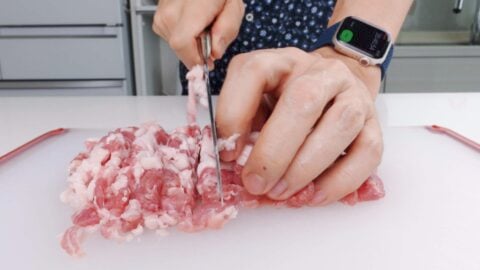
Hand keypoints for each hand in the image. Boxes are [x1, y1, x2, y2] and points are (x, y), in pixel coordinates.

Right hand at [153, 0, 244, 68]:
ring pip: (174, 45)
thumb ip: (227, 30)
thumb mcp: (234, 7)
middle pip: (179, 48)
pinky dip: (183, 36)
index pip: (181, 43)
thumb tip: (214, 52)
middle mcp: (171, 8)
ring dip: (191, 44)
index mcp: (193, 5)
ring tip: (202, 26)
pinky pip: (170, 37)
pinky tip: (193, 25)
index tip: (207, 61)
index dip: (195, 58)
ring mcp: (161, 12)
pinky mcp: (158, 16)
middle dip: (196, 52)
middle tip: (210, 38)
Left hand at [216, 47, 383, 204]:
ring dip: (305, 168)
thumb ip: (240, 115)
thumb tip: (233, 156)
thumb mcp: (255, 96)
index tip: (228, 152)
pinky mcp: (374, 125)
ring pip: (339, 126)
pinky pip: (366, 153)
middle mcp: (324, 72)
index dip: (235, 112)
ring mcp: (354, 96)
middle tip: (256, 183)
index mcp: (284, 60)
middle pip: (303, 101)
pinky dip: (339, 181)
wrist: (335, 86)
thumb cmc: (288, 95)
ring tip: (281, 192)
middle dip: (274, 151)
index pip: (255, 72)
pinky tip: (314, 196)